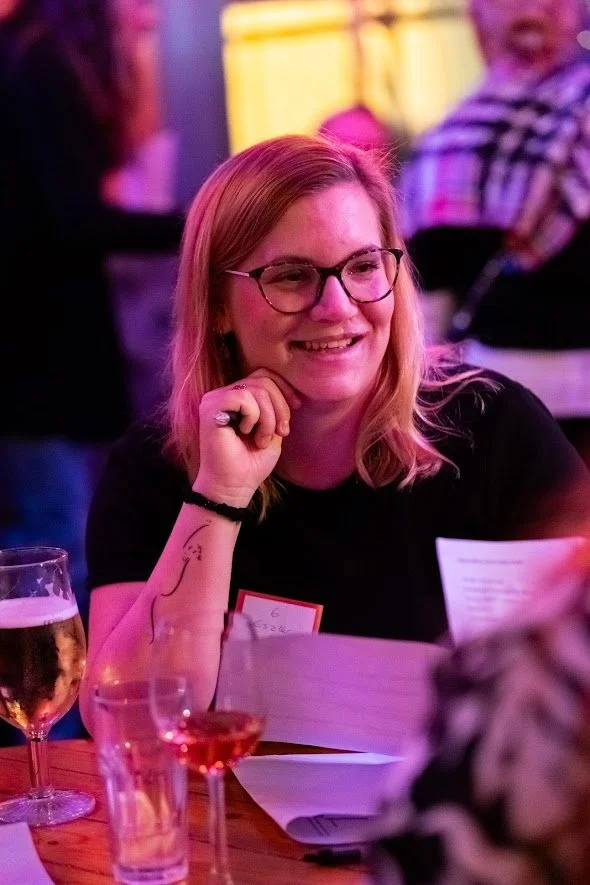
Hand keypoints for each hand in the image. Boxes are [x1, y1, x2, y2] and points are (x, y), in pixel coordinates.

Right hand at [195, 370, 301, 506]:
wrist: (233, 487)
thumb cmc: (251, 463)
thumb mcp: (272, 429)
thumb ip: (275, 406)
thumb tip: (288, 388)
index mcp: (237, 397)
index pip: (264, 375)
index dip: (284, 388)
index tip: (296, 408)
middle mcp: (223, 394)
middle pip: (263, 380)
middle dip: (280, 406)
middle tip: (280, 432)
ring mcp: (215, 399)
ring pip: (256, 389)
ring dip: (268, 417)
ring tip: (261, 439)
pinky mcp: (211, 408)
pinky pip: (243, 397)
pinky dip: (253, 416)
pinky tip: (245, 432)